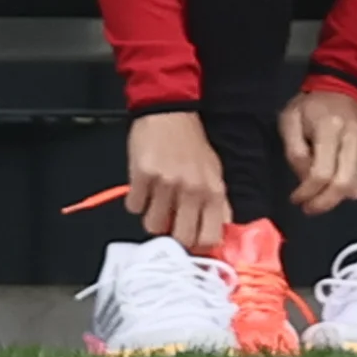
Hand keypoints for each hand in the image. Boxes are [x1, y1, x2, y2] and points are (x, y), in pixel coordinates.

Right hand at [123, 110, 233, 253]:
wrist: (169, 112)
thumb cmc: (192, 144)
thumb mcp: (215, 173)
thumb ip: (219, 205)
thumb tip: (221, 235)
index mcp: (213, 191)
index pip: (209, 238)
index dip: (198, 244)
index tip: (190, 237)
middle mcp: (191, 189)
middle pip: (181, 238)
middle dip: (173, 234)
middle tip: (170, 221)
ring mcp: (165, 183)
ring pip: (153, 226)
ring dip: (152, 217)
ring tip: (155, 201)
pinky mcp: (142, 175)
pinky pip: (134, 207)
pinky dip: (137, 201)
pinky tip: (143, 187)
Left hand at [279, 88, 356, 214]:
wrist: (342, 86)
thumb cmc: (311, 105)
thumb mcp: (290, 120)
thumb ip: (294, 152)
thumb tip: (305, 180)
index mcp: (330, 128)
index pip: (322, 173)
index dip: (308, 192)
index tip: (296, 199)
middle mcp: (354, 138)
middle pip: (344, 185)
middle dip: (325, 203)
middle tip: (310, 208)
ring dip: (336, 197)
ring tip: (321, 192)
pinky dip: (348, 184)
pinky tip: (335, 174)